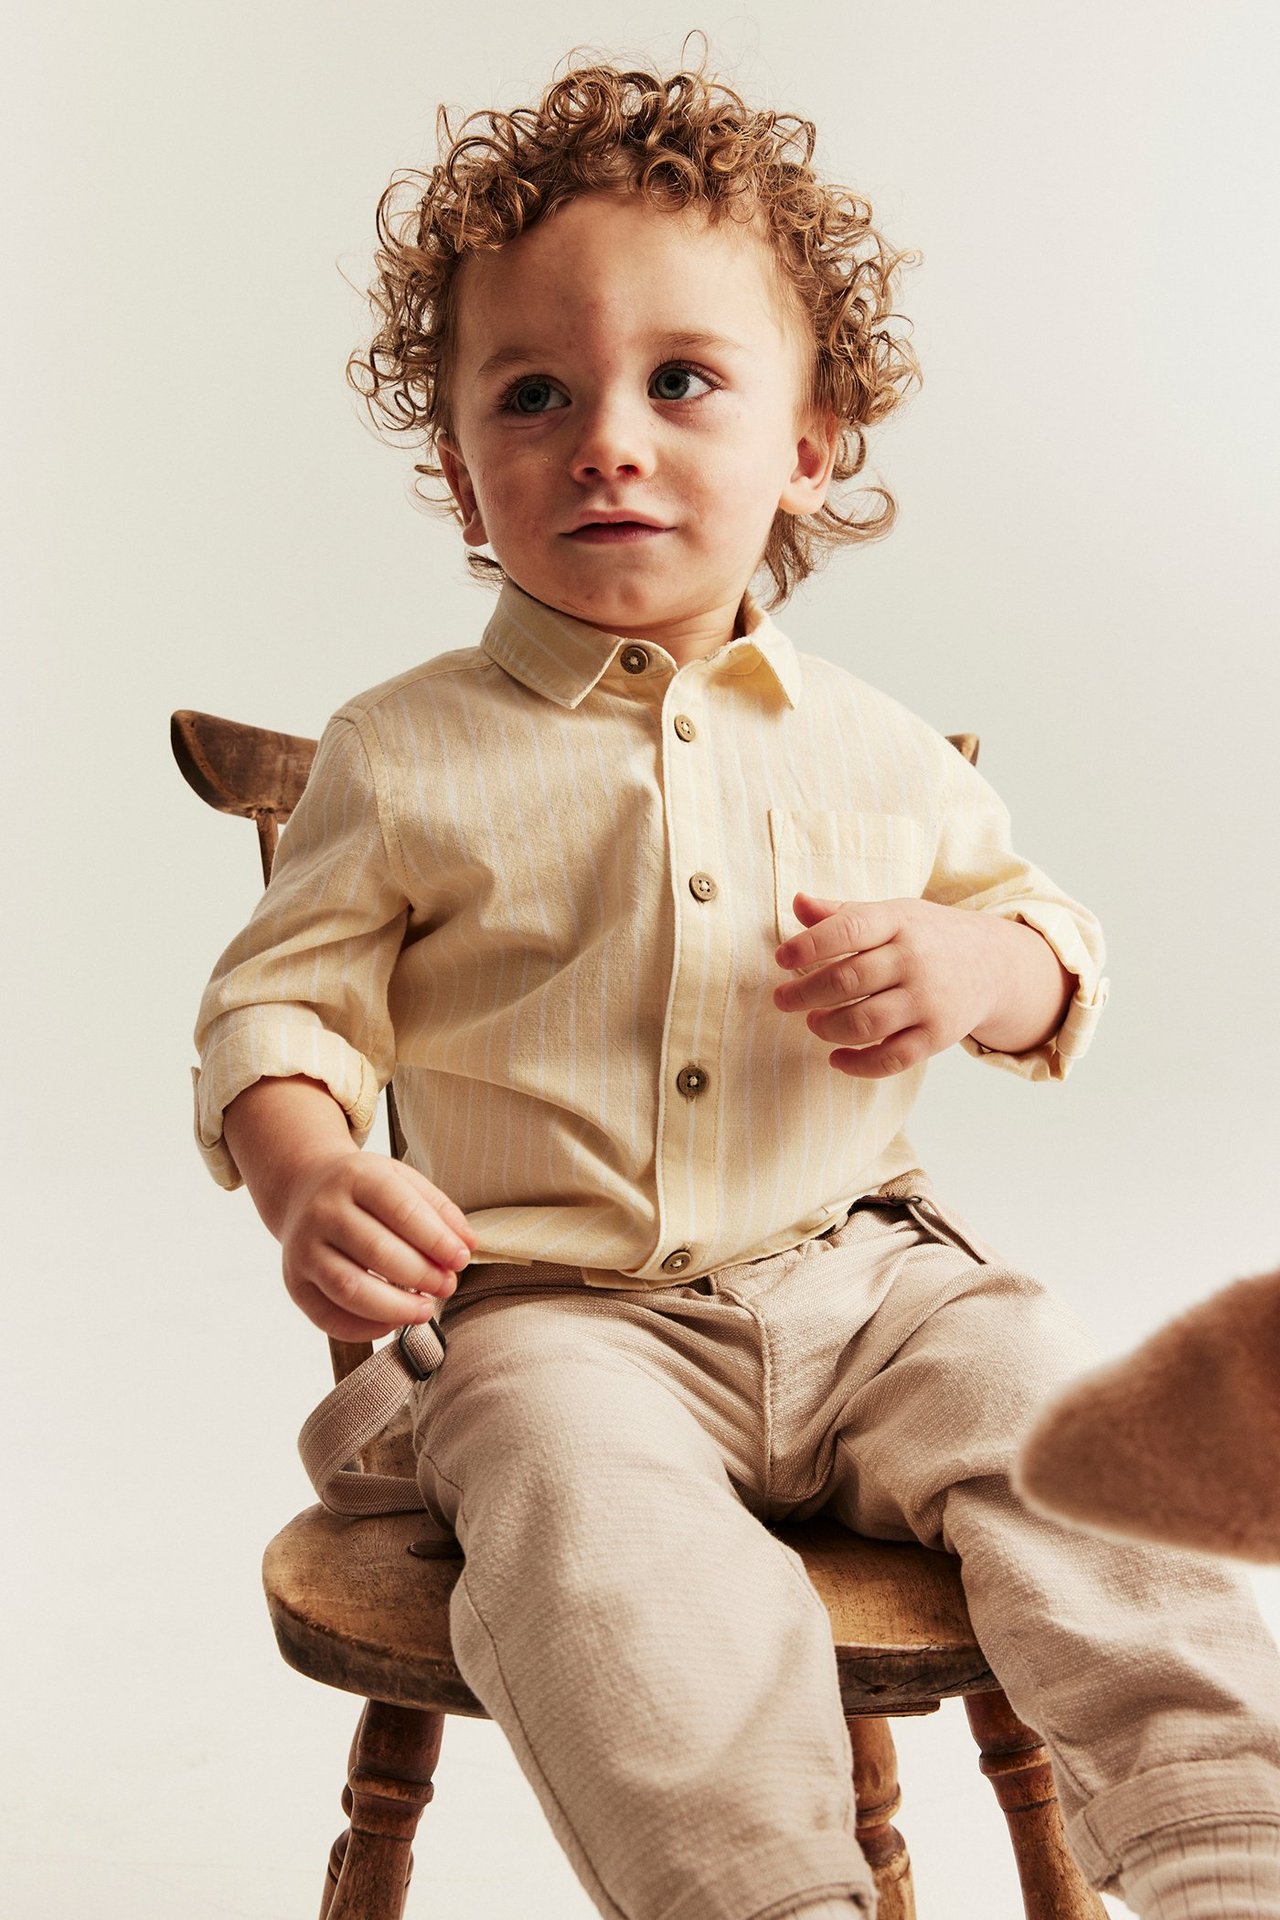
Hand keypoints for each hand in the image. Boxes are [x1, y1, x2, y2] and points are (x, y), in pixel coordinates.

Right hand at [278, 1151, 477, 1340]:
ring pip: (349, 1288)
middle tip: (447, 1285)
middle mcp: (323, 1211)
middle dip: (421, 1274)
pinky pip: (329, 1317)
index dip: (436, 1239)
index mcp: (355, 1177)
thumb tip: (468, 1245)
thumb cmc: (366, 1191)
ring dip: (395, 1307)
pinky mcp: (294, 1284)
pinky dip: (366, 1328)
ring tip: (426, 1309)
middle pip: (376, 1250)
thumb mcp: (403, 1182)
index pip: (400, 1209)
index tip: (460, 1258)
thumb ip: (439, 1211)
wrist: (304, 1190)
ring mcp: (303, 1249)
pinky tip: (394, 1321)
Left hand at [773, 891, 1001, 1077]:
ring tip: (813, 1022)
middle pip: (849, 979)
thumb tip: (798, 902)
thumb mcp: (892, 915)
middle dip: (805, 993)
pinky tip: (835, 1058)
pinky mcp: (937, 1036)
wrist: (993, 964)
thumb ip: (843, 914)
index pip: (848, 930)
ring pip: (865, 1023)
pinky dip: (857, 1065)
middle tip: (783, 999)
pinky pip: (892, 1059)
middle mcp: (915, 960)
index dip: (808, 945)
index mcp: (898, 922)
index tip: (781, 959)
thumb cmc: (926, 937)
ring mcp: (928, 1000)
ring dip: (828, 1028)